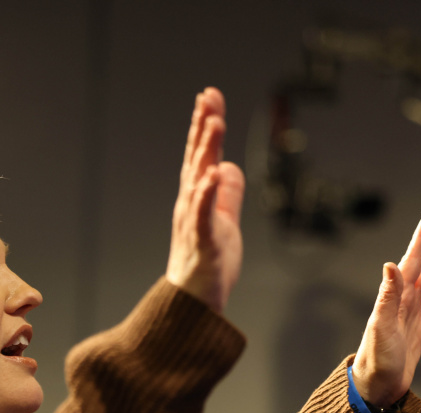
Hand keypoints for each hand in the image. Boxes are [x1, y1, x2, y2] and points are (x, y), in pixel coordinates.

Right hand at [166, 87, 245, 312]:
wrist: (190, 308)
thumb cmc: (207, 268)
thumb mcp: (224, 223)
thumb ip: (227, 195)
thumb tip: (230, 167)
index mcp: (196, 200)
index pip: (201, 156)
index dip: (205, 126)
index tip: (209, 96)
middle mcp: (190, 206)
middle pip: (197, 160)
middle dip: (203, 128)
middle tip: (208, 97)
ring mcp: (193, 223)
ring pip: (199, 180)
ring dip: (206, 151)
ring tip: (215, 124)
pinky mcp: (201, 243)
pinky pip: (203, 216)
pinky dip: (208, 195)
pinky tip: (214, 174)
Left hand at [351, 214, 420, 405]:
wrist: (376, 388)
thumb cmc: (376, 360)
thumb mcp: (381, 326)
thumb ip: (387, 295)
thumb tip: (389, 264)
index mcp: (394, 299)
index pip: (410, 263)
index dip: (419, 241)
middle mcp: (401, 306)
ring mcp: (409, 319)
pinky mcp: (416, 335)